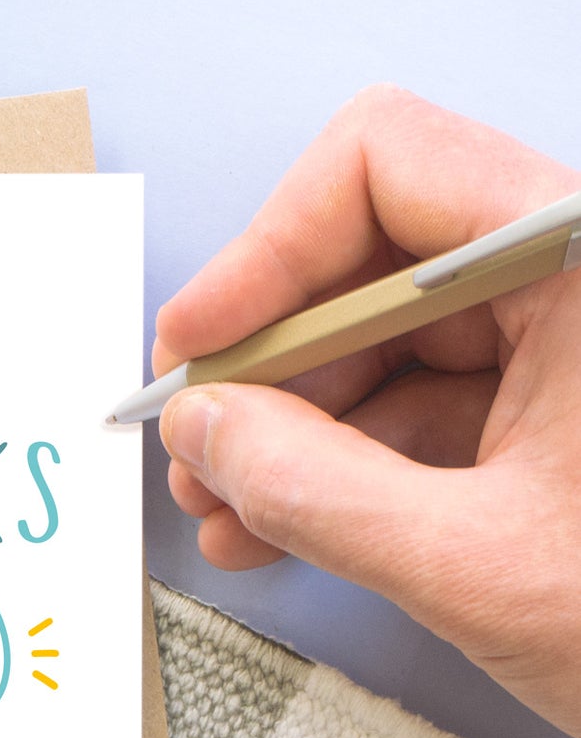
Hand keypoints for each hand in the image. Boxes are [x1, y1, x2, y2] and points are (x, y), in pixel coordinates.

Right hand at [156, 84, 580, 737]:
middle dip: (264, 365)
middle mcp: (577, 279)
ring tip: (223, 506)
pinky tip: (278, 523)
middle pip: (365, 265)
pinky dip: (336, 465)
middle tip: (195, 445)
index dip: (263, 252)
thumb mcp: (485, 569)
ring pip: (378, 345)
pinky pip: (413, 409)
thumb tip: (206, 430)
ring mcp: (564, 346)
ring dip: (286, 427)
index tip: (196, 346)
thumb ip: (318, 493)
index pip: (384, 168)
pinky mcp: (550, 410)